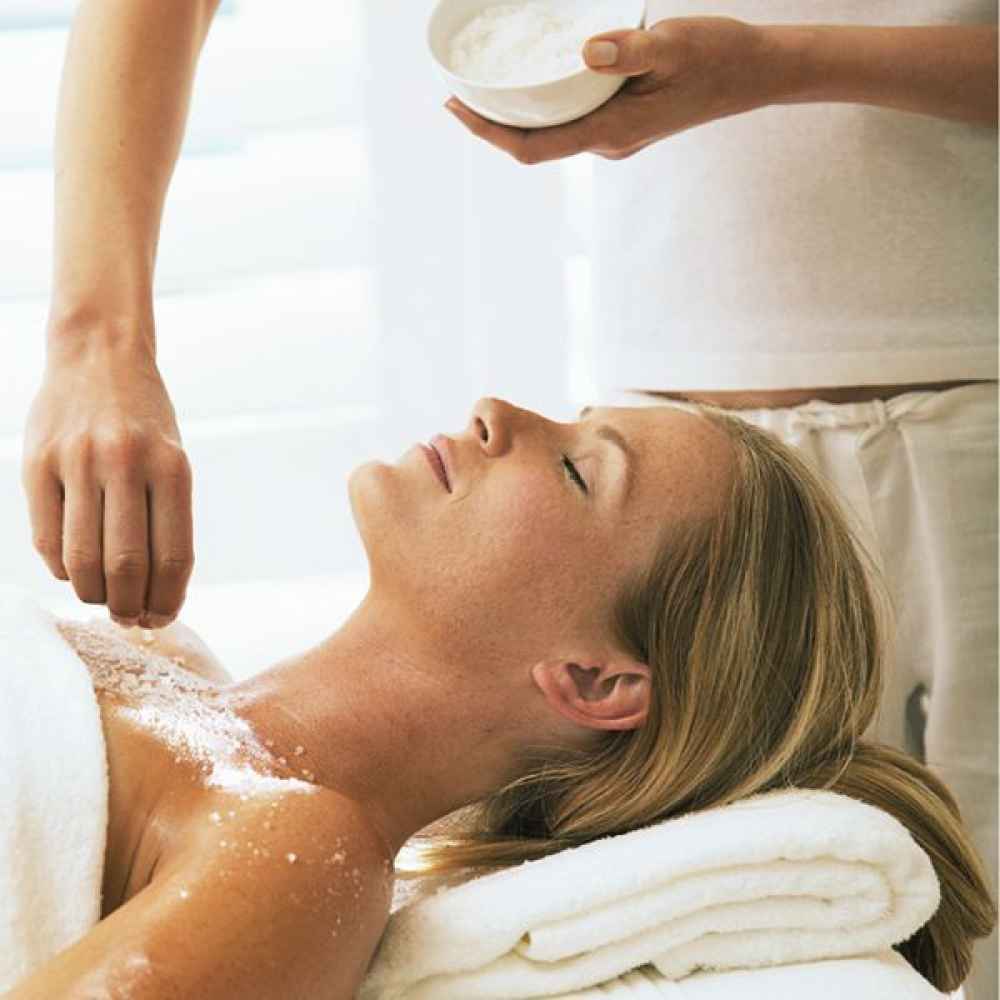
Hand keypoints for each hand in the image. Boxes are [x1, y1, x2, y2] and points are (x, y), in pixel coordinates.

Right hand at [22, 333, 193, 627]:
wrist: (99, 356)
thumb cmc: (144, 421)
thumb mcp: (173, 460)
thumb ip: (166, 517)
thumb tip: (156, 589)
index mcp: (172, 467)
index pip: (174, 556)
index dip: (169, 599)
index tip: (162, 617)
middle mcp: (125, 464)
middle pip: (127, 566)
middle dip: (129, 606)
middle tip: (130, 618)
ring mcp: (77, 463)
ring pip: (82, 559)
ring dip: (94, 595)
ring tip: (104, 600)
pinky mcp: (36, 464)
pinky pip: (47, 538)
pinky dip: (63, 568)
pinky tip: (75, 571)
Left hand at [445, 17, 774, 163]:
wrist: (757, 73)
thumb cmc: (719, 57)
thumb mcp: (675, 44)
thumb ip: (630, 50)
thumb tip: (586, 52)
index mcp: (612, 131)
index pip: (533, 147)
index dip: (488, 134)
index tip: (454, 108)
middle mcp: (608, 144)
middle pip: (535, 144)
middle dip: (492, 125)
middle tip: (457, 90)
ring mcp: (616, 138)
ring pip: (553, 134)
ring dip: (517, 116)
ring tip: (484, 85)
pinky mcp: (624, 126)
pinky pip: (573, 123)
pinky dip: (546, 107)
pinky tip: (534, 81)